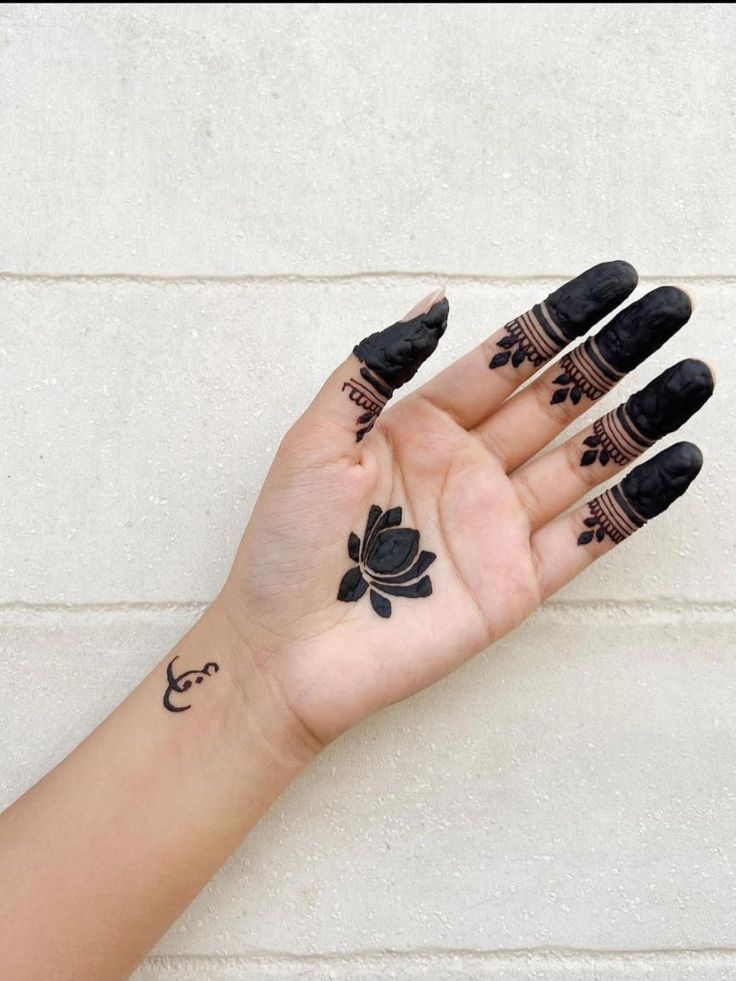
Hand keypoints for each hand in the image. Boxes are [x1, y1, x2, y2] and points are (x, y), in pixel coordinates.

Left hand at [218, 262, 713, 748]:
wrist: (285, 653)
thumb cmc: (286, 546)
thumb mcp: (314, 440)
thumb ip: (372, 369)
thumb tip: (434, 301)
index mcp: (421, 429)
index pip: (504, 361)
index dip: (559, 321)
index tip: (614, 282)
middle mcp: (467, 470)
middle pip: (556, 400)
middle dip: (614, 355)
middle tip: (670, 311)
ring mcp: (495, 526)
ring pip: (583, 461)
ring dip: (639, 421)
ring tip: (691, 377)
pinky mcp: (514, 583)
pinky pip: (587, 536)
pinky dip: (633, 503)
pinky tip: (676, 463)